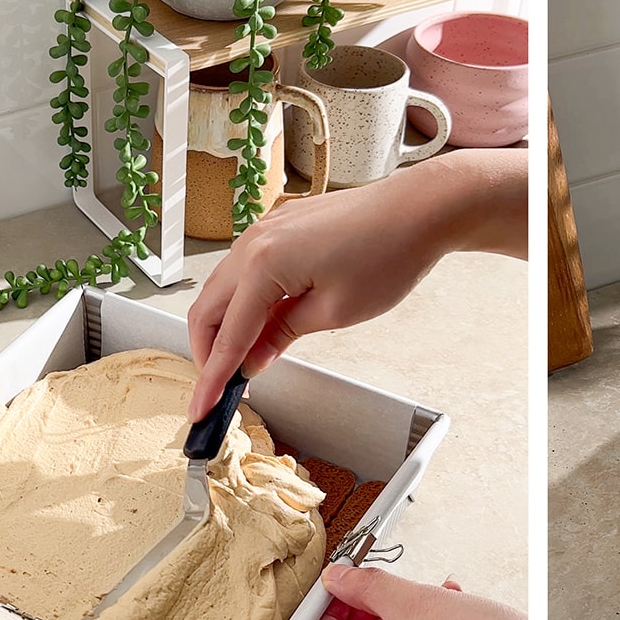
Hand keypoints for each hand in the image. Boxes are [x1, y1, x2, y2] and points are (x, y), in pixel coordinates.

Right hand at [187, 149, 526, 420]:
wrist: (418, 208)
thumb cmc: (387, 254)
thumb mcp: (335, 311)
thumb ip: (282, 336)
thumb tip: (252, 360)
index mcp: (262, 265)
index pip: (227, 336)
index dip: (213, 380)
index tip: (202, 411)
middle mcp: (254, 242)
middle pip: (208, 309)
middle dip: (208, 353)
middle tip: (219, 390)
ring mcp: (265, 230)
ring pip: (223, 288)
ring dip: (224, 327)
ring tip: (242, 363)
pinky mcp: (280, 228)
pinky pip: (245, 270)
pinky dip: (243, 302)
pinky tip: (261, 327)